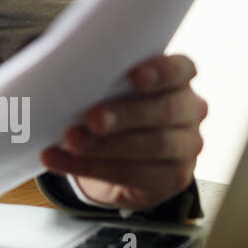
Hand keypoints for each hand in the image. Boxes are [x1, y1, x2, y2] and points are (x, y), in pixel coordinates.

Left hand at [40, 53, 207, 211]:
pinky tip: (59, 159)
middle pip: (164, 110)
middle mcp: (190, 111)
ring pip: (153, 146)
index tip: (134, 77)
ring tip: (72, 141)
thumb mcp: (106, 87)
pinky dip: (91, 167)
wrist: (114, 154)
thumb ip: (98, 77)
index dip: (160, 72)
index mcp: (177, 79)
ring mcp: (187, 146)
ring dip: (106, 146)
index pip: (180, 69)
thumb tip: (58, 71)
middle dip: (125, 115)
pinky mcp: (173, 178)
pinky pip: (135, 175)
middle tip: (92, 119)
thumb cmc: (108, 105)